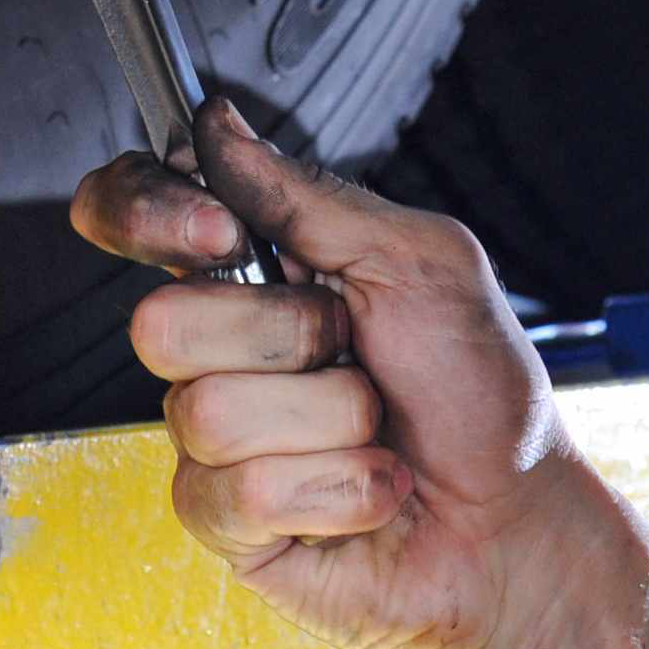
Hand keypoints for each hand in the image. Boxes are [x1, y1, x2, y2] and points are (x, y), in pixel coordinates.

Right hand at [74, 99, 610, 648]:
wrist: (514, 515)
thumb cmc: (476, 388)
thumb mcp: (420, 260)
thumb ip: (309, 195)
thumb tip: (217, 128)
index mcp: (253, 268)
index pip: (134, 212)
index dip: (145, 214)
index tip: (219, 233)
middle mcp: (218, 348)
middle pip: (160, 323)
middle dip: (288, 338)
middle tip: (355, 354)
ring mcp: (213, 439)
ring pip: (210, 413)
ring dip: (330, 423)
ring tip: (374, 433)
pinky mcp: (225, 520)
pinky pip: (242, 493)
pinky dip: (336, 489)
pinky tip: (369, 491)